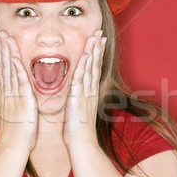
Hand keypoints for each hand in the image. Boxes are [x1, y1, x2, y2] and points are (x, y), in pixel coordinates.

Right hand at [0, 31, 37, 152]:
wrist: (13, 147)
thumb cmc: (16, 134)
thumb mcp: (14, 115)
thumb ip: (13, 103)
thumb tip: (11, 96)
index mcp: (8, 95)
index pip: (5, 70)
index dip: (3, 55)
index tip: (1, 42)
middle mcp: (9, 93)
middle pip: (5, 66)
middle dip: (3, 49)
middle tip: (0, 33)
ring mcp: (14, 96)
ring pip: (10, 70)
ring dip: (8, 53)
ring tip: (5, 38)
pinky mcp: (22, 102)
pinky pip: (19, 83)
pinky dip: (16, 70)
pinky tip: (14, 59)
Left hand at [63, 29, 106, 147]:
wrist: (82, 144)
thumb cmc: (78, 131)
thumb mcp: (78, 112)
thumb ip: (78, 101)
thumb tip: (76, 97)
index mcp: (89, 93)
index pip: (94, 70)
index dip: (96, 55)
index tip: (98, 41)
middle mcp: (89, 91)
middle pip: (95, 65)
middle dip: (97, 48)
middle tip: (100, 32)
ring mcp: (85, 93)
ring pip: (90, 68)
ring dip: (93, 51)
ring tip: (96, 37)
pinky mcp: (78, 97)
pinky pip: (82, 78)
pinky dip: (84, 65)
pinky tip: (86, 54)